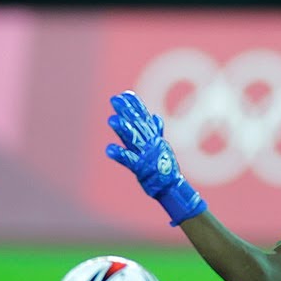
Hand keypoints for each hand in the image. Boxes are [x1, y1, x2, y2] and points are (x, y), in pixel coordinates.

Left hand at [106, 91, 207, 225]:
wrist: (171, 186)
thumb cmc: (164, 167)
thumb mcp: (160, 146)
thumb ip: (156, 131)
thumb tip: (155, 117)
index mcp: (152, 138)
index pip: (143, 118)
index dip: (135, 105)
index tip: (126, 94)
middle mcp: (149, 143)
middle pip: (136, 124)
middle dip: (126, 111)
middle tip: (115, 99)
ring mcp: (146, 155)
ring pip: (133, 139)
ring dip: (122, 129)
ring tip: (112, 120)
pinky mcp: (141, 168)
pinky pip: (129, 160)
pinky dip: (119, 154)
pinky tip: (109, 149)